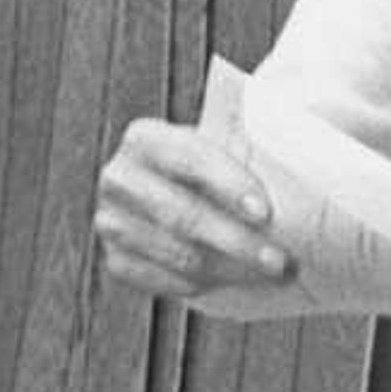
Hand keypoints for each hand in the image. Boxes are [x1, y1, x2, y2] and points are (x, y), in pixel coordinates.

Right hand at [90, 118, 292, 300]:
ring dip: (227, 270)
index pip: (187, 158)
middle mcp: (118, 176)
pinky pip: (156, 281)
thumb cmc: (225, 168)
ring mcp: (110, 221)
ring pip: (174, 253)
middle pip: (180, 214)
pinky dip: (195, 285)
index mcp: (145, 137)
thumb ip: (246, 128)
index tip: (265, 213)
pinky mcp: (114, 259)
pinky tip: (229, 284)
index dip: (226, 184)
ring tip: (268, 276)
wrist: (194, 200)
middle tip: (280, 262)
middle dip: (236, 241)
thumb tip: (264, 106)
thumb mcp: (233, 142)